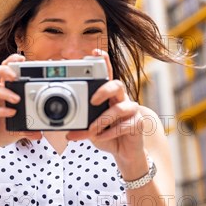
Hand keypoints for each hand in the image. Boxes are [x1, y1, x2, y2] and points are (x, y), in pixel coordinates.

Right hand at [0, 54, 40, 158]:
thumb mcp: (17, 128)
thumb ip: (27, 128)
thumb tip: (40, 132)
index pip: (3, 69)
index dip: (11, 61)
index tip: (23, 59)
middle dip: (5, 70)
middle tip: (16, 75)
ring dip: (5, 93)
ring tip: (17, 99)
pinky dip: (0, 111)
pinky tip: (10, 113)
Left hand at [66, 49, 146, 165]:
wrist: (125, 153)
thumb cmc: (107, 135)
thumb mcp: (91, 129)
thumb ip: (81, 126)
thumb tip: (67, 131)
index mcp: (109, 96)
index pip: (108, 74)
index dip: (104, 62)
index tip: (96, 52)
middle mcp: (122, 99)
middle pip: (117, 84)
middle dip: (104, 90)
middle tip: (92, 101)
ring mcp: (132, 110)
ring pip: (120, 108)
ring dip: (102, 120)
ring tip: (92, 130)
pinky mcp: (138, 123)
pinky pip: (124, 125)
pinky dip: (109, 133)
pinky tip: (101, 137)